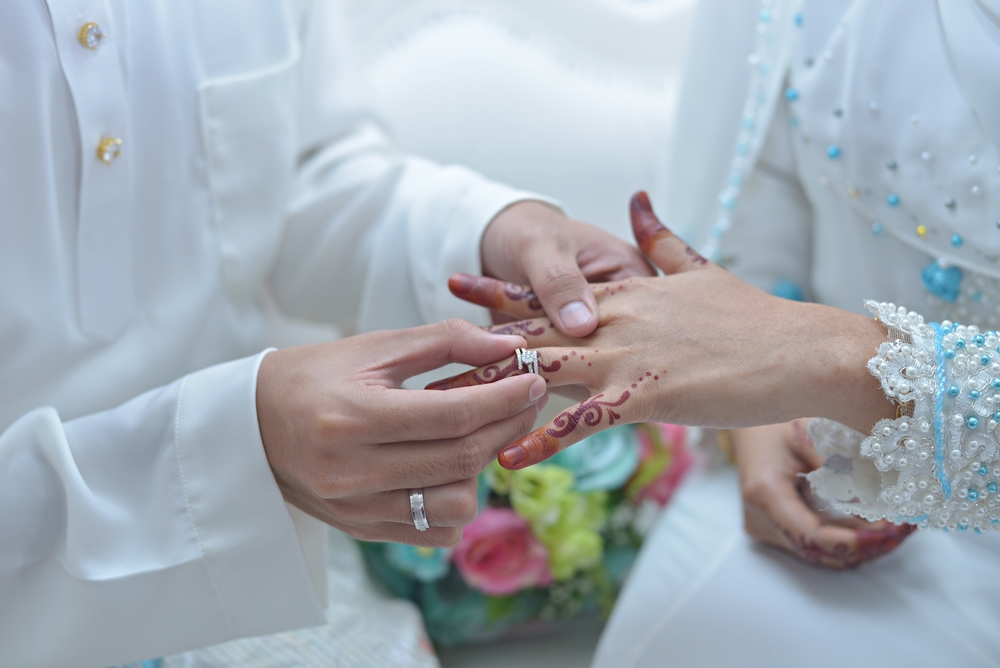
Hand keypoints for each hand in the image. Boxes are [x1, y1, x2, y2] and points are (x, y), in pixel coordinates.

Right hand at [256, 319, 547, 546]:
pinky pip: (431, 531)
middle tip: (524, 400)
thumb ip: (445, 341)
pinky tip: (449, 468)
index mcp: (354, 416)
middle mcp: (353, 470)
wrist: (246, 425)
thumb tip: (510, 347)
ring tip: (477, 435)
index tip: (532, 379)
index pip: (454, 416)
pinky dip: (453, 501)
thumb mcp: (373, 346)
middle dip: (506, 427)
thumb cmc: (313, 375)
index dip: (504, 398)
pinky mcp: (360, 528)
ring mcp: (356, 507)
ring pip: (454, 504)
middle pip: (461, 459)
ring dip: (481, 468)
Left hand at [434, 192, 892, 468]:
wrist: (800, 349)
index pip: (548, 292)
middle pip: (528, 332)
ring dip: (489, 393)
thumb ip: (659, 238)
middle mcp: (612, 320)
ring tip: (439, 413)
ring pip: (540, 370)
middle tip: (418, 364)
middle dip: (471, 349)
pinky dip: (543, 438)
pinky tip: (507, 457)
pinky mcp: (645, 394)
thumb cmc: (752, 318)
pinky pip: (583, 420)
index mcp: (622, 295)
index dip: (498, 290)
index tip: (452, 283)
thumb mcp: (699, 269)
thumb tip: (639, 198)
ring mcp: (625, 356)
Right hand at [733, 421, 913, 569]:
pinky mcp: (775, 529)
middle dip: (866, 545)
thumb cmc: (777, 420)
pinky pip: (815, 543)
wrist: (747, 422)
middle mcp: (760, 518)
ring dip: (860, 545)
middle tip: (905, 529)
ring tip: (898, 527)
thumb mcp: (813, 433)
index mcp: (764, 492)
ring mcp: (766, 528)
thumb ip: (844, 470)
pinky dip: (846, 538)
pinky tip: (875, 526)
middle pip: (820, 551)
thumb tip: (884, 507)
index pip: (812, 537)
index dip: (855, 542)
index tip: (891, 532)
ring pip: (821, 553)